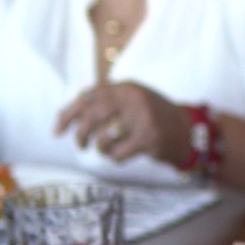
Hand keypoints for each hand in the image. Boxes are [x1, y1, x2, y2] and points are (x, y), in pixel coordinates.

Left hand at [55, 82, 191, 164]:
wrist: (186, 129)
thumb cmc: (151, 115)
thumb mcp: (130, 100)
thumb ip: (103, 102)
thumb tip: (64, 116)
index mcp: (126, 87)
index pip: (88, 96)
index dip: (68, 114)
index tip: (57, 130)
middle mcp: (134, 99)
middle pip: (93, 117)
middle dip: (81, 134)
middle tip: (81, 144)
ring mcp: (143, 119)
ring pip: (104, 137)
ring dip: (100, 148)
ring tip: (106, 149)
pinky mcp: (149, 139)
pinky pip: (118, 153)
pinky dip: (114, 157)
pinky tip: (121, 154)